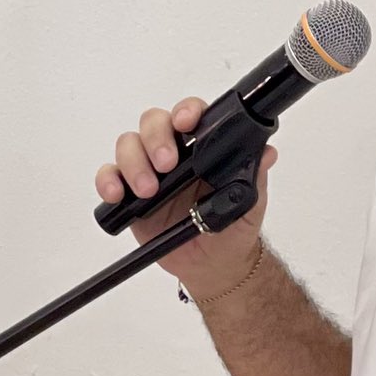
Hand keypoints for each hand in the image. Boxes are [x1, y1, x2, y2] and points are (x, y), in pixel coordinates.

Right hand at [95, 98, 276, 301]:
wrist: (214, 264)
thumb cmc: (234, 228)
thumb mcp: (251, 202)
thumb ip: (255, 176)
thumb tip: (267, 153)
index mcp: (202, 146)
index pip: (190, 114)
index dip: (186, 111)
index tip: (187, 123)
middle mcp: (173, 152)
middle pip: (153, 122)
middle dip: (156, 138)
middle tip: (166, 165)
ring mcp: (148, 170)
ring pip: (128, 144)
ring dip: (133, 162)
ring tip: (148, 191)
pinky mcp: (128, 194)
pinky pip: (110, 176)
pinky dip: (108, 181)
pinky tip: (115, 195)